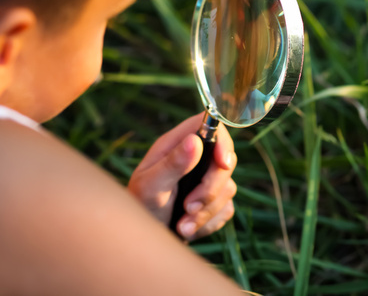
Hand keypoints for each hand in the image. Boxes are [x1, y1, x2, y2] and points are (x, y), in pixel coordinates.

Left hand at [127, 113, 236, 239]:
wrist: (142, 240)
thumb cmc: (139, 207)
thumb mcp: (151, 186)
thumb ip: (172, 164)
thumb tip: (194, 141)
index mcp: (176, 146)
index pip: (210, 126)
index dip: (222, 140)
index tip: (223, 163)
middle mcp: (194, 159)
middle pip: (226, 160)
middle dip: (211, 188)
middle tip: (189, 206)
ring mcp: (206, 180)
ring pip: (228, 188)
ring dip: (206, 212)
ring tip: (181, 224)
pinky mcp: (213, 202)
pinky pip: (226, 209)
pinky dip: (208, 223)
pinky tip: (187, 228)